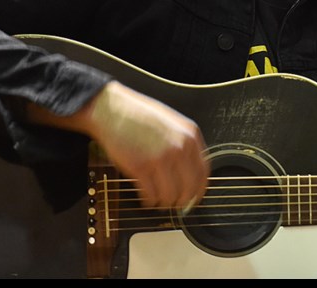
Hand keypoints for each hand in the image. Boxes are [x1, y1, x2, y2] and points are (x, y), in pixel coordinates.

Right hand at [29, 81, 207, 209]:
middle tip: (176, 206)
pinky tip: (146, 199)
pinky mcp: (140, 167)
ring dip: (165, 203)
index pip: (203, 172)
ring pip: (171, 195)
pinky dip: (149, 201)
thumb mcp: (172, 123)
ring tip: (159, 202)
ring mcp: (161, 158)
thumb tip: (189, 172)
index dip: (199, 190)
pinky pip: (150, 194)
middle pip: (189, 187)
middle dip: (183, 201)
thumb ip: (184, 144)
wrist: (112, 110)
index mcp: (190, 135)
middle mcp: (179, 147)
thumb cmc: (139, 116)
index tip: (194, 198)